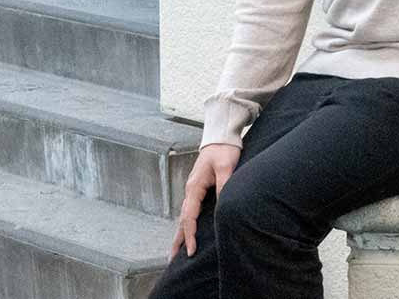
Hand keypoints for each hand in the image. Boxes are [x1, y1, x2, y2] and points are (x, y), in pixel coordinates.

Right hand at [170, 143, 240, 260]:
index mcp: (194, 187)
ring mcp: (194, 191)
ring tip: (175, 253)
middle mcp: (191, 191)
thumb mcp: (226, 166)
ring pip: (185, 218)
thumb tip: (223, 205)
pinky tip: (188, 234)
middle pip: (182, 221)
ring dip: (180, 235)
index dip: (190, 235)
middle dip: (178, 241)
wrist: (221, 137)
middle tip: (172, 261)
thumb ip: (224, 185)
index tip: (191, 251)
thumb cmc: (224, 150)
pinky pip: (191, 212)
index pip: (189, 216)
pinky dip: (187, 226)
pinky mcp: (199, 190)